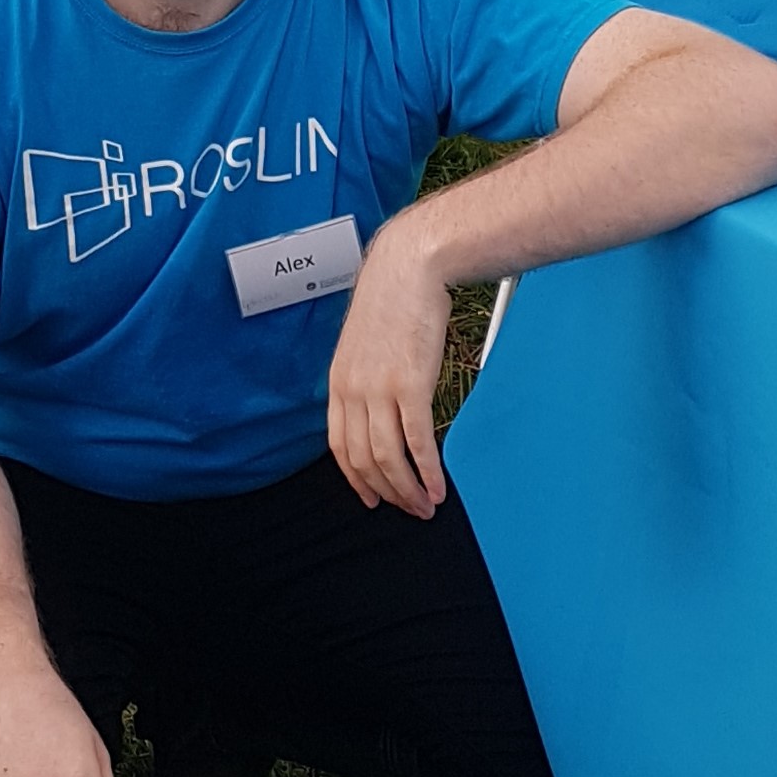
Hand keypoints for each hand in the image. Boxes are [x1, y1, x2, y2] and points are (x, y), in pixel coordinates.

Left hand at [328, 219, 453, 516]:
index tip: (372, 496)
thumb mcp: (365, 342)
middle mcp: (353, 390)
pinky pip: (417, 441)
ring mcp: (380, 389)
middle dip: (387, 492)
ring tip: (425, 505)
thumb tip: (383, 403)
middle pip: (364, 459)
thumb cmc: (393, 298)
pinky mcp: (410, 385)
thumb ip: (367, 375)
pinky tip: (437, 486)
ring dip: (408, 489)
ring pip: (388, 457)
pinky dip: (427, 470)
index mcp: (339, 382)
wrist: (407, 267)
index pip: (339, 446)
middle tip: (408, 509)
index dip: (355, 478)